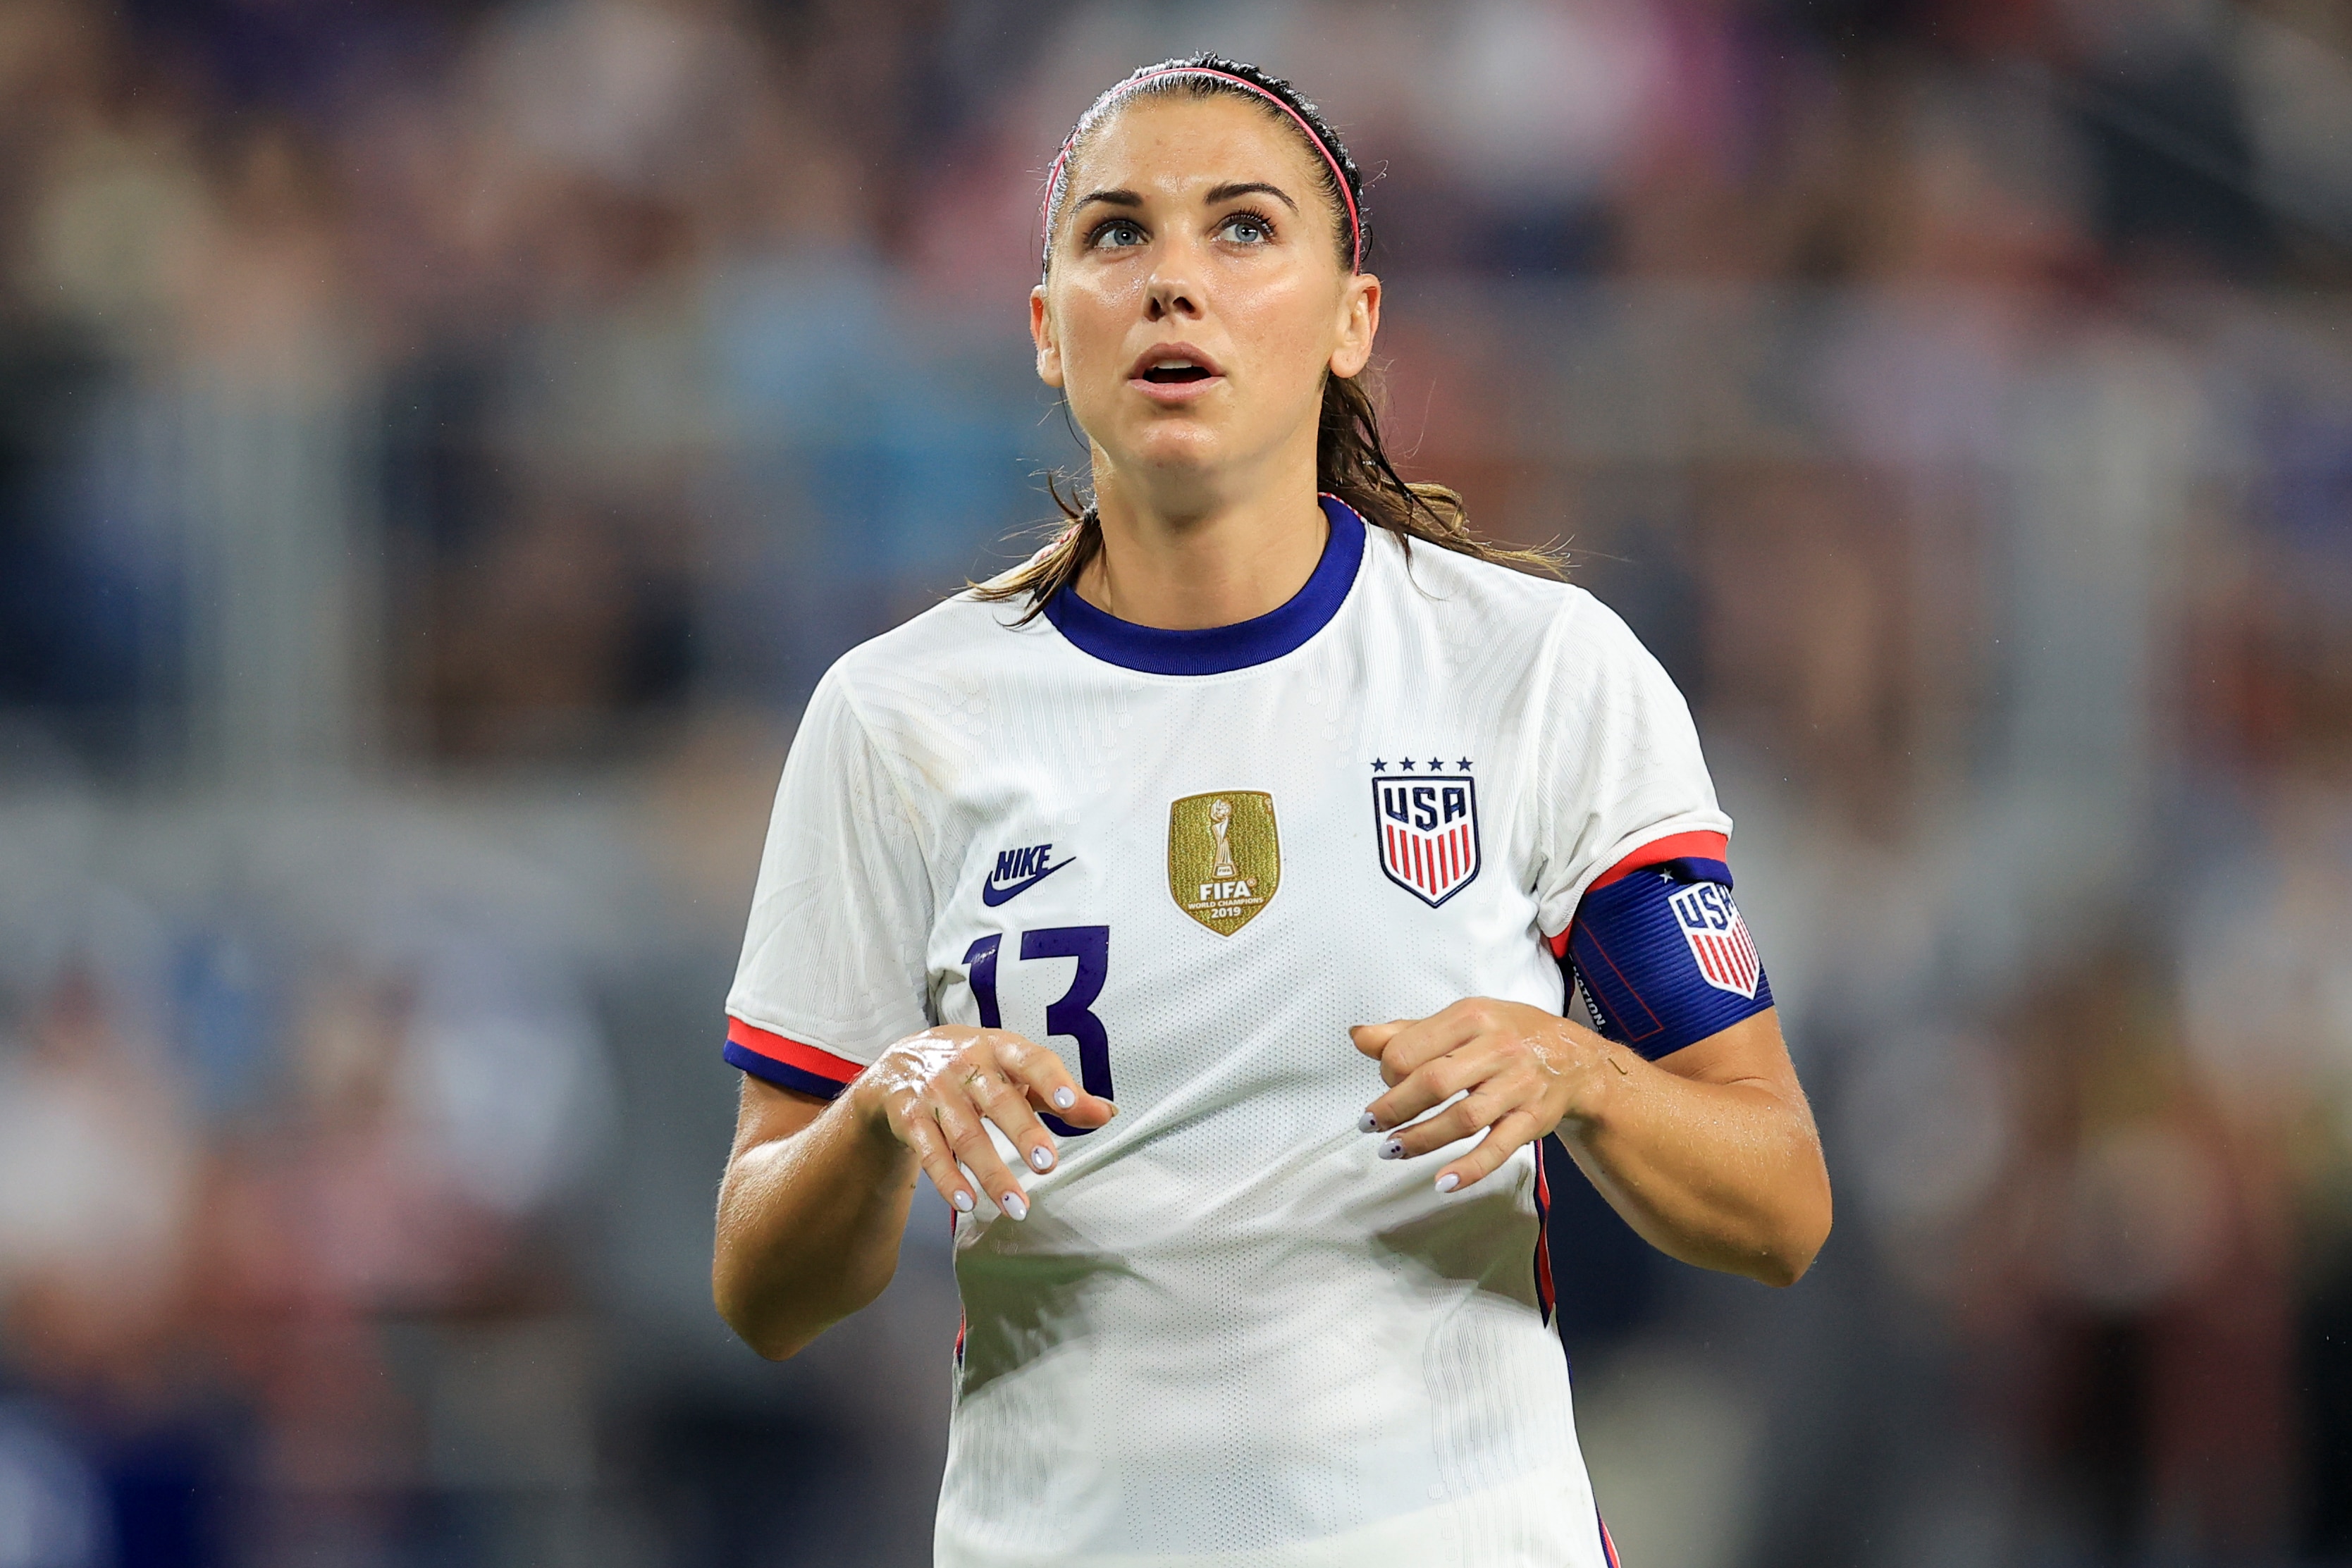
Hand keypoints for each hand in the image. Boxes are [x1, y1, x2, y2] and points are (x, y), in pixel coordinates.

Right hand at [852, 1026, 1115, 1219]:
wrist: (899, 1063)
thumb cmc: (971, 1067)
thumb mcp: (1013, 1070)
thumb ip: (1057, 1093)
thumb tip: (1106, 1113)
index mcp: (1000, 1048)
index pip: (1031, 1061)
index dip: (1051, 1082)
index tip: (1070, 1105)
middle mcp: (966, 1065)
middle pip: (998, 1101)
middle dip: (1023, 1133)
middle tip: (1047, 1165)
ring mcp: (935, 1091)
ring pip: (965, 1135)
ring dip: (991, 1173)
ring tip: (1017, 1205)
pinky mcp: (909, 1117)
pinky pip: (930, 1151)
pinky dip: (948, 1180)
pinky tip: (966, 1201)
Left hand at [1351, 998, 1617, 1191]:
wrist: (1576, 1059)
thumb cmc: (1509, 1035)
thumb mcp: (1462, 1020)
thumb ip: (1408, 1031)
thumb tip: (1359, 1037)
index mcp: (1472, 1017)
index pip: (1412, 1048)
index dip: (1387, 1071)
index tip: (1383, 1084)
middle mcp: (1497, 1048)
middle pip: (1434, 1082)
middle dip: (1394, 1108)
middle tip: (1370, 1125)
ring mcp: (1518, 1086)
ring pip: (1462, 1118)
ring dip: (1421, 1139)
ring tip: (1392, 1149)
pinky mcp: (1533, 1119)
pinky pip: (1498, 1148)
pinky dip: (1469, 1169)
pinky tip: (1442, 1182)